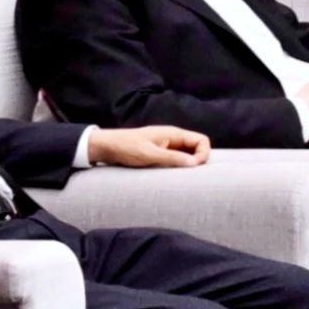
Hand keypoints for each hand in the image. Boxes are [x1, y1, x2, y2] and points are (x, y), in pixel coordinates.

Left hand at [86, 125, 212, 170]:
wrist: (106, 146)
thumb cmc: (126, 147)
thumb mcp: (149, 154)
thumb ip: (173, 158)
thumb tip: (195, 164)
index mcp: (174, 133)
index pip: (202, 140)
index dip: (203, 154)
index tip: (192, 167)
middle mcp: (173, 138)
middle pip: (197, 147)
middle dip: (197, 160)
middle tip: (187, 174)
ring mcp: (167, 145)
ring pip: (188, 154)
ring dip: (187, 164)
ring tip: (178, 175)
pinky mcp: (160, 152)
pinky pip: (177, 158)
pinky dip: (178, 166)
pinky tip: (170, 174)